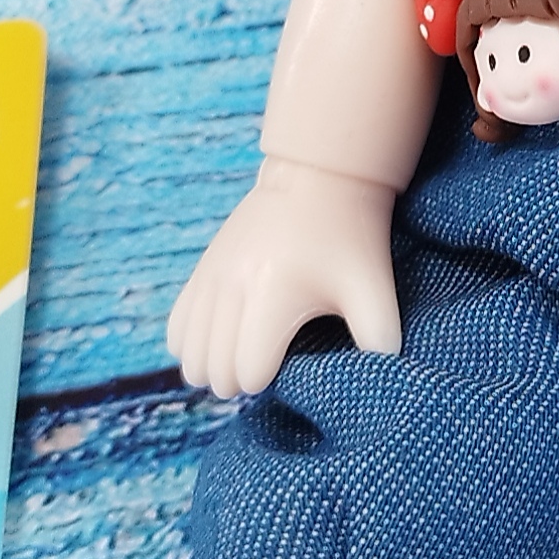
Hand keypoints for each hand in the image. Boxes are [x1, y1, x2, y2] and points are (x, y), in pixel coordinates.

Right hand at [166, 158, 401, 398]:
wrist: (320, 179)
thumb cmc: (351, 238)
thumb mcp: (374, 287)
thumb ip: (380, 337)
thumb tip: (382, 377)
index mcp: (274, 294)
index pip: (247, 372)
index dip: (270, 379)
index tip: (292, 361)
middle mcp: (233, 286)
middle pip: (214, 369)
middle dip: (240, 379)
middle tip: (271, 363)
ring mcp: (211, 276)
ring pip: (189, 354)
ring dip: (215, 366)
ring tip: (247, 354)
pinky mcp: (201, 270)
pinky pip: (176, 329)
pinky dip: (193, 346)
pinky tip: (223, 340)